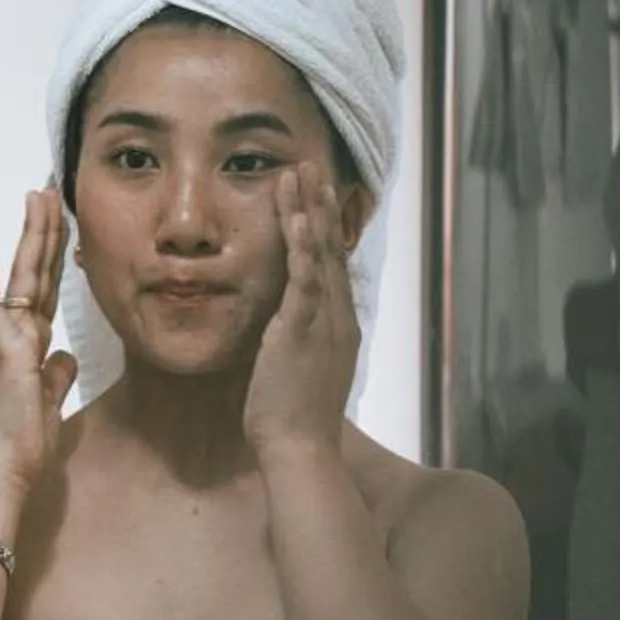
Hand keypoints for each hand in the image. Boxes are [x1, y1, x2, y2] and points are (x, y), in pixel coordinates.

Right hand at [0, 185, 79, 491]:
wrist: (7, 475)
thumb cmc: (24, 447)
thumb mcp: (50, 403)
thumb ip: (56, 375)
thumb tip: (64, 356)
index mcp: (30, 347)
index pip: (44, 289)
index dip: (54, 254)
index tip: (61, 221)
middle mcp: (18, 338)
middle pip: (33, 273)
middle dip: (43, 230)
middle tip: (47, 189)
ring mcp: (9, 344)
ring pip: (20, 280)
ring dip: (28, 238)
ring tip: (34, 199)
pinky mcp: (5, 356)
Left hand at [244, 161, 359, 458]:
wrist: (302, 452)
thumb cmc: (294, 423)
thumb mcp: (299, 374)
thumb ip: (296, 346)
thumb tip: (282, 334)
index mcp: (337, 328)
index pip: (332, 268)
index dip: (324, 229)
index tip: (317, 196)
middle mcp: (338, 319)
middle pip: (330, 250)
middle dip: (320, 206)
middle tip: (311, 167)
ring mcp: (324, 323)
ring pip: (319, 255)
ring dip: (309, 210)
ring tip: (299, 173)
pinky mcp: (303, 331)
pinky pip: (305, 279)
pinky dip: (301, 245)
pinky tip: (295, 216)